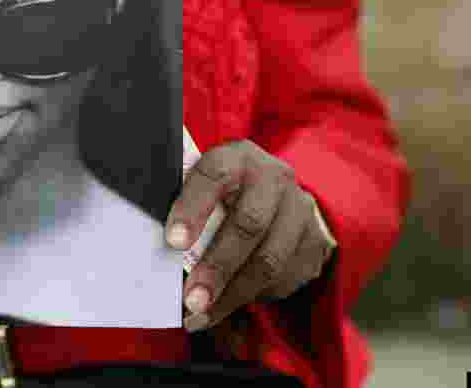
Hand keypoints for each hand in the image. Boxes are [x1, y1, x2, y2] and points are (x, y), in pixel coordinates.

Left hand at [165, 140, 334, 332]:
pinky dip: (251, 298)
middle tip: (191, 299)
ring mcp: (300, 209)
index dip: (192, 209)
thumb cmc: (222, 190)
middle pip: (249, 224)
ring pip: (269, 260)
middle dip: (217, 267)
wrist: (274, 192)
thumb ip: (182, 203)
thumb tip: (156, 245)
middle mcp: (274, 178)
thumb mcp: (201, 183)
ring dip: (233, 294)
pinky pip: (284, 279)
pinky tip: (226, 306)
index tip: (173, 242)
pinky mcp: (314, 241)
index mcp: (237, 156)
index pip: (214, 176)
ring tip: (202, 314)